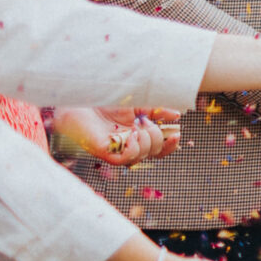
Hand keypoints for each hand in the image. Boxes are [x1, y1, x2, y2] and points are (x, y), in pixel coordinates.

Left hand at [51, 107, 179, 166]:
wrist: (82, 100)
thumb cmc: (105, 102)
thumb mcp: (138, 104)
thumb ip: (156, 111)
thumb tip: (176, 115)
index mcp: (137, 135)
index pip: (158, 148)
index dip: (169, 145)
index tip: (177, 134)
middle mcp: (128, 144)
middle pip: (154, 153)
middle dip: (158, 137)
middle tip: (146, 122)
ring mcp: (116, 149)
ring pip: (141, 157)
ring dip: (146, 141)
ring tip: (137, 126)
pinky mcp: (105, 151)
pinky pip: (125, 160)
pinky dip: (134, 149)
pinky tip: (132, 135)